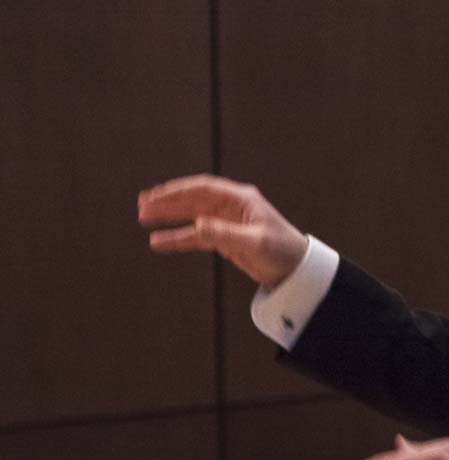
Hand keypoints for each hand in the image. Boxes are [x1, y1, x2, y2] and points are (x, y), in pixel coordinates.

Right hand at [137, 174, 306, 286]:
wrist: (296, 270)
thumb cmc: (282, 252)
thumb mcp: (254, 243)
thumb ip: (224, 234)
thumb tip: (196, 226)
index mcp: (242, 199)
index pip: (203, 189)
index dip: (177, 191)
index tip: (155, 197)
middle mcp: (233, 206)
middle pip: (194, 199)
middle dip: (168, 201)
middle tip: (142, 204)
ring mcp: (229, 221)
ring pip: (192, 215)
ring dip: (170, 216)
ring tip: (143, 217)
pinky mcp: (227, 238)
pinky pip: (197, 235)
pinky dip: (179, 237)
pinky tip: (160, 241)